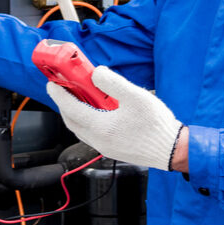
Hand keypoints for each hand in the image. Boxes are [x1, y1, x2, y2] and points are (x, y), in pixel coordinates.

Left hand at [46, 65, 184, 171]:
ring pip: (80, 130)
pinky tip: (97, 112)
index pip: (71, 109)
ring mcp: (105, 147)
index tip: (51, 84)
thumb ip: (113, 83)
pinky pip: (91, 135)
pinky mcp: (113, 150)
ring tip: (78, 98)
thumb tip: (96, 73)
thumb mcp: (137, 97)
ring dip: (74, 114)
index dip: (59, 95)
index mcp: (101, 127)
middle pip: (72, 122)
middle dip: (63, 105)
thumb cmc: (157, 126)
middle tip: (62, 90)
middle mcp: (99, 140)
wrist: (172, 151)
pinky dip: (86, 121)